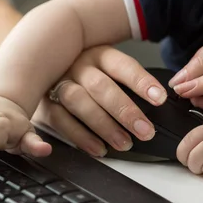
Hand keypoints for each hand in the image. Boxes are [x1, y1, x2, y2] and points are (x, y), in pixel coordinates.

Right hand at [32, 45, 167, 156]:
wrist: (42, 67)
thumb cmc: (85, 74)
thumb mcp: (105, 67)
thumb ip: (125, 82)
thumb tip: (157, 101)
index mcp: (98, 54)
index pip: (122, 66)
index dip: (141, 82)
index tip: (160, 99)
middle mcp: (77, 66)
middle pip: (101, 86)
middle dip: (125, 111)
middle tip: (145, 131)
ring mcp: (58, 83)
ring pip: (79, 102)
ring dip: (103, 125)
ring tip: (124, 143)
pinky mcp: (45, 103)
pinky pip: (61, 120)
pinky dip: (80, 137)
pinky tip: (98, 148)